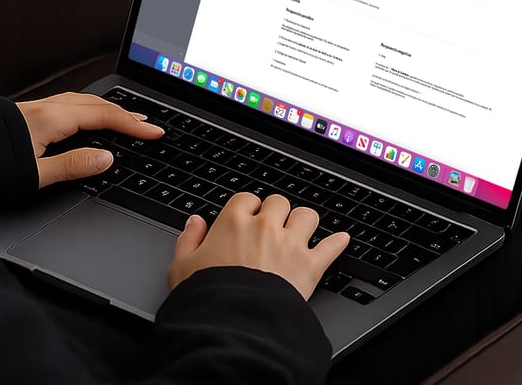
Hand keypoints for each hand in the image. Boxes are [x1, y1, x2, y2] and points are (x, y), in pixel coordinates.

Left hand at [17, 92, 163, 187]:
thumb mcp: (34, 173)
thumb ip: (73, 165)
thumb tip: (106, 160)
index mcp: (52, 119)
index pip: (104, 118)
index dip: (133, 125)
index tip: (154, 131)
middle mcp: (46, 108)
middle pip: (96, 105)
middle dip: (126, 113)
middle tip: (148, 123)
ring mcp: (37, 108)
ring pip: (83, 102)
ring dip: (108, 109)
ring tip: (125, 117)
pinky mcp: (28, 113)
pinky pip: (69, 104)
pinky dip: (89, 109)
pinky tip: (88, 117)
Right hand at [168, 193, 349, 300]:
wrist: (234, 322)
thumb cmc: (207, 296)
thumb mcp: (181, 266)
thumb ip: (188, 239)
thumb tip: (194, 223)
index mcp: (233, 222)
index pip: (246, 199)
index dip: (248, 209)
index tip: (247, 220)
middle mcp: (264, 227)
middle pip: (278, 202)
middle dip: (276, 213)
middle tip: (271, 227)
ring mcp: (290, 244)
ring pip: (306, 216)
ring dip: (304, 223)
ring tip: (299, 232)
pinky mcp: (309, 266)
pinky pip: (330, 247)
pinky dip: (336, 243)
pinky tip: (340, 240)